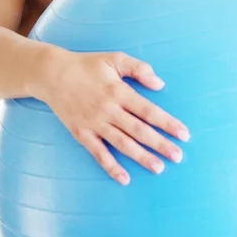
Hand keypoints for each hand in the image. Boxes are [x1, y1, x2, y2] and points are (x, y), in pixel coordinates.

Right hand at [34, 48, 189, 184]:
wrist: (52, 74)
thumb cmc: (87, 65)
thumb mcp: (114, 58)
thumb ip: (138, 68)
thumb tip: (159, 85)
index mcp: (118, 91)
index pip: (148, 110)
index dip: (167, 122)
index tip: (183, 133)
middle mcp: (108, 109)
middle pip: (139, 130)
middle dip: (160, 144)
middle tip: (178, 156)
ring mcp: (94, 123)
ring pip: (122, 143)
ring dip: (141, 157)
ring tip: (159, 167)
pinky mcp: (81, 133)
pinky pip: (98, 153)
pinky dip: (111, 166)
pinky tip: (124, 178)